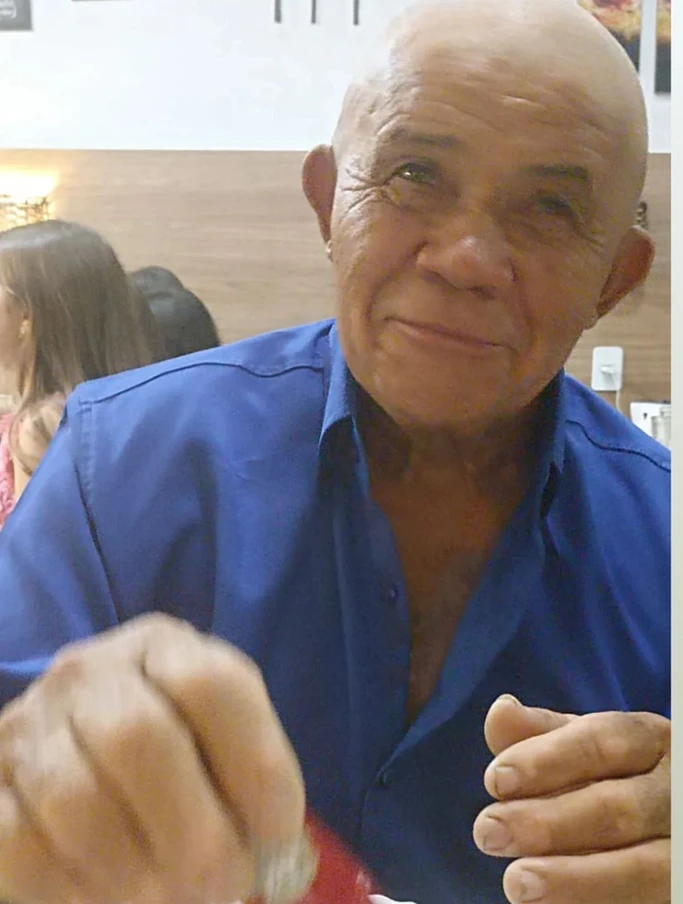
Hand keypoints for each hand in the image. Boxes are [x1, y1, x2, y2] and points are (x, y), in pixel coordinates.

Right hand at [0, 614, 306, 903]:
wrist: (82, 756)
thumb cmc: (174, 752)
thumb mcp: (219, 739)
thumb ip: (250, 779)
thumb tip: (276, 858)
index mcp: (162, 648)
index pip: (209, 684)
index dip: (254, 766)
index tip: (277, 833)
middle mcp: (90, 672)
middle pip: (138, 739)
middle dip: (194, 833)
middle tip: (223, 887)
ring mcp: (29, 725)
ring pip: (75, 800)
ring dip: (134, 872)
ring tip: (167, 897)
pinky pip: (19, 847)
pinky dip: (71, 890)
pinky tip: (104, 895)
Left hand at [473, 695, 669, 903]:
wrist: (669, 827)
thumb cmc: (617, 777)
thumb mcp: (585, 747)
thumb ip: (542, 734)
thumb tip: (501, 711)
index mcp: (650, 741)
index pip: (602, 742)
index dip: (547, 760)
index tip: (495, 779)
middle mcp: (676, 791)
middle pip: (618, 808)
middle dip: (548, 823)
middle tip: (488, 832)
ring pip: (644, 868)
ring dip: (575, 878)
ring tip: (517, 883)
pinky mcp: (681, 890)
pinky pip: (648, 902)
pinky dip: (599, 903)